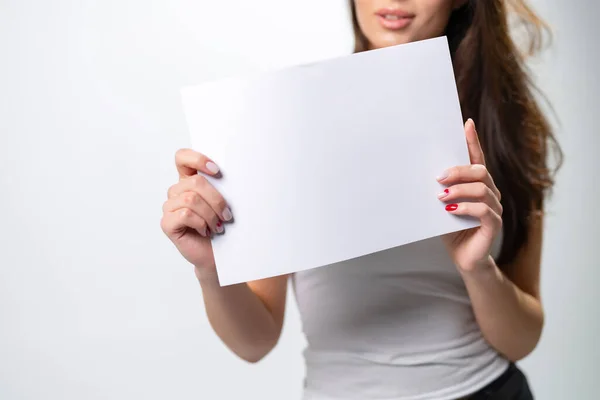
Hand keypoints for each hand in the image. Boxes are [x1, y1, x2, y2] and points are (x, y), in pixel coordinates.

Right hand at [160, 149, 232, 276]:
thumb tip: (232, 173)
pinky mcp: (167, 223)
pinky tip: (205, 230)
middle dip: (216, 199)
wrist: (217, 254)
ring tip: (218, 225)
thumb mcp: (224, 202)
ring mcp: (169, 207)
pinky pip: (184, 214)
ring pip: (191, 199)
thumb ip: (221, 186)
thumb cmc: (222, 226)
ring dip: (210, 214)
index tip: (217, 170)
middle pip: (195, 182)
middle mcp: (176, 192)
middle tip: (227, 214)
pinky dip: (200, 223)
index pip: (182, 157)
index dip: (197, 159)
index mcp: (188, 180)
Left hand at [437, 119, 501, 271]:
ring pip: (482, 189)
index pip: (477, 159)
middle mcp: (491, 193)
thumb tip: (426, 174)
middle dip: (459, 171)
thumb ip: (441, 190)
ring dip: (459, 191)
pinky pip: (484, 210)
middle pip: (480, 171)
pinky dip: (466, 208)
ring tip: (441, 197)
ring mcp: (495, 208)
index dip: (473, 141)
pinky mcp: (494, 224)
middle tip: (438, 178)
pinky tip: (451, 210)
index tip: (467, 124)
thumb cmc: (452, 230)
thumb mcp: (443, 206)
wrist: (464, 259)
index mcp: (479, 185)